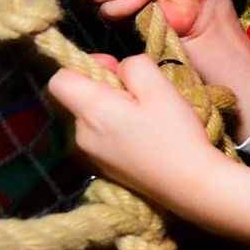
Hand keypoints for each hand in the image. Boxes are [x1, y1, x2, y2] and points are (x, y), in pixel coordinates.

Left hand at [47, 54, 223, 209]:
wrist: (190, 185)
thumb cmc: (176, 135)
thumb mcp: (160, 88)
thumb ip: (134, 65)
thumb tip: (120, 67)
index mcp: (91, 111)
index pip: (59, 79)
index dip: (84, 65)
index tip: (115, 69)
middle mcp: (82, 134)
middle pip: (79, 97)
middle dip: (106, 87)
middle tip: (143, 93)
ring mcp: (92, 154)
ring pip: (93, 116)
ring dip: (115, 108)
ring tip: (150, 116)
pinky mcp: (105, 167)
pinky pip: (103, 136)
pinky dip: (120, 129)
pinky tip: (148, 136)